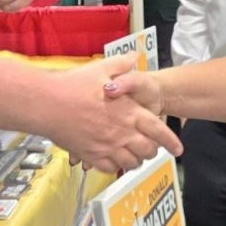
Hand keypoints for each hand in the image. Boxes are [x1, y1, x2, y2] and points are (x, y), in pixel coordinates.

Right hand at [46, 54, 181, 172]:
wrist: (47, 103)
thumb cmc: (73, 85)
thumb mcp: (102, 68)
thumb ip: (122, 65)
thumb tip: (134, 58)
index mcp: (129, 112)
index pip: (158, 131)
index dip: (171, 142)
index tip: (178, 149)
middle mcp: (121, 132)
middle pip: (147, 151)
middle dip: (152, 151)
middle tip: (150, 148)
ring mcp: (106, 147)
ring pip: (130, 163)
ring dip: (135, 160)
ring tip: (133, 155)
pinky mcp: (91, 156)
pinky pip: (110, 168)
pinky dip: (116, 166)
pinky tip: (113, 159)